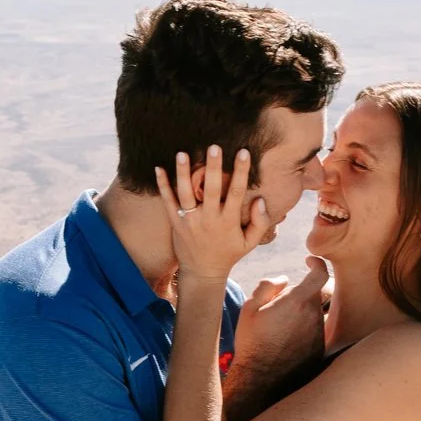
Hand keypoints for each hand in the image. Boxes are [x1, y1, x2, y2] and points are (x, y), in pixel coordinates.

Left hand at [156, 146, 269, 289]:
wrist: (202, 272)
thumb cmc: (228, 253)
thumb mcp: (249, 243)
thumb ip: (260, 222)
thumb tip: (261, 200)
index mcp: (228, 221)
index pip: (237, 192)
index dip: (241, 171)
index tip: (243, 152)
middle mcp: (209, 219)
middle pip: (212, 189)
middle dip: (213, 168)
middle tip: (213, 147)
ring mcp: (190, 221)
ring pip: (186, 194)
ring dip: (183, 173)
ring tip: (182, 153)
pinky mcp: (176, 223)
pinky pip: (168, 202)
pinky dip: (163, 186)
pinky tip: (158, 168)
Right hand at [232, 262, 328, 391]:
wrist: (261, 379)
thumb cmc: (252, 342)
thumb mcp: (250, 308)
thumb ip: (268, 286)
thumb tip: (285, 280)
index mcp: (297, 301)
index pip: (320, 273)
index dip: (317, 263)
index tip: (309, 262)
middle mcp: (314, 315)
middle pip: (319, 293)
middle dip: (307, 290)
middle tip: (287, 300)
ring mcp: (319, 333)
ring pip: (318, 312)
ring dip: (305, 312)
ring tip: (283, 325)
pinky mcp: (320, 348)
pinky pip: (317, 330)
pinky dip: (307, 329)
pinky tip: (289, 339)